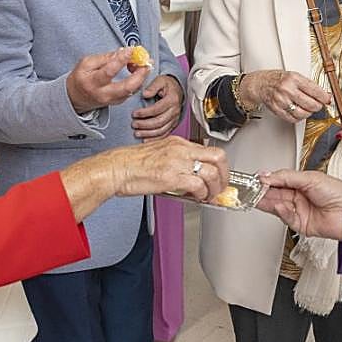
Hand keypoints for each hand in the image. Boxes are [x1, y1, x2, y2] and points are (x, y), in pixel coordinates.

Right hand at [66, 48, 148, 113]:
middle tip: (147, 62)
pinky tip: (139, 72)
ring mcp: (111, 100)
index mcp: (92, 81)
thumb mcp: (86, 63)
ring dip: (142, 77)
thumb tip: (121, 52)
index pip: (109, 71)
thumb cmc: (81, 77)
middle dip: (140, 74)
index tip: (131, 50)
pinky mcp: (117, 102)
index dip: (121, 60)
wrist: (76, 97)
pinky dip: (138, 81)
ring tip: (145, 65)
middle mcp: (103, 93)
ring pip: (132, 91)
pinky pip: (131, 92)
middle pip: (126, 87)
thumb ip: (104, 58)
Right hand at [108, 138, 228, 200]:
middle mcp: (180, 149)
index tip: (220, 176)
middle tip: (222, 186)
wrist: (115, 168)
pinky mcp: (171, 176)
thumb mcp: (159, 154)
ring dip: (216, 187)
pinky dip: (203, 194)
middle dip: (225, 174)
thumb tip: (191, 176)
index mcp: (178, 143)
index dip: (219, 165)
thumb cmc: (131, 164)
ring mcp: (177, 162)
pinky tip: (199, 198)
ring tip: (211, 195)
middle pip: (218, 156)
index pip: (209, 149)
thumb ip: (177, 161)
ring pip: (212, 172)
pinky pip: (198, 185)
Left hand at [132, 75, 182, 138]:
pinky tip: (146, 140)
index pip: (157, 109)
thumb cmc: (167, 86)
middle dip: (145, 125)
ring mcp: (174, 119)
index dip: (145, 113)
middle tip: (134, 124)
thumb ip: (152, 87)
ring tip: (137, 133)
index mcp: (172, 100)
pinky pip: (165, 134)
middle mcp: (175, 111)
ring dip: (148, 134)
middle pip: (159, 121)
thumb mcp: (160, 80)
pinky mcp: (173, 125)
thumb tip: (145, 94)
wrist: (177, 90)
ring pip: (162, 130)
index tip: (134, 114)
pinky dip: (155, 139)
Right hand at [239, 69, 331, 123]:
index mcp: (293, 78)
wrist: (260, 84)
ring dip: (308, 113)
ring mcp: (281, 101)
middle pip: (311, 104)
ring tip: (308, 108)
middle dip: (318, 106)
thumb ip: (309, 85)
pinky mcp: (277, 110)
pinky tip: (299, 112)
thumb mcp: (294, 76)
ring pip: (303, 113)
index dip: (324, 97)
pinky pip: (293, 119)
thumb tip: (324, 94)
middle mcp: (287, 89)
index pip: (314, 90)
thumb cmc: (278, 79)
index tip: (328, 99)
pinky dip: (299, 117)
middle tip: (318, 104)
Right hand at [256, 168, 341, 239]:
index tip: (255, 179)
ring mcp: (300, 211)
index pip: (278, 181)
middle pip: (275, 194)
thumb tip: (267, 176)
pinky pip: (286, 218)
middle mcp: (299, 197)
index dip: (266, 181)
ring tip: (260, 197)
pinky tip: (280, 206)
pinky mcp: (301, 225)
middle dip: (262, 192)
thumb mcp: (309, 178)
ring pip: (277, 207)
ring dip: (268, 202)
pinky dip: (282, 212)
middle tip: (251, 190)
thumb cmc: (338, 192)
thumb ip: (285, 177)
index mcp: (301, 183)